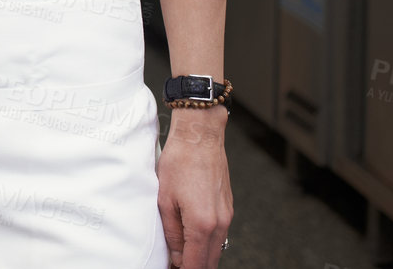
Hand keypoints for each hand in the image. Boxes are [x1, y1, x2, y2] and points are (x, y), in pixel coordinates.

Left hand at [157, 110, 231, 268]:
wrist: (201, 136)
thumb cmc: (179, 162)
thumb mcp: (165, 200)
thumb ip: (172, 233)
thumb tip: (176, 256)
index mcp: (202, 224)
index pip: (196, 265)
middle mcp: (220, 224)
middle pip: (210, 261)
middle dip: (193, 266)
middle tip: (174, 264)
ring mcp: (227, 216)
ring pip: (216, 249)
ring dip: (201, 256)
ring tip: (180, 253)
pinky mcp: (228, 208)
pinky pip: (220, 234)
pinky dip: (207, 242)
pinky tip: (193, 238)